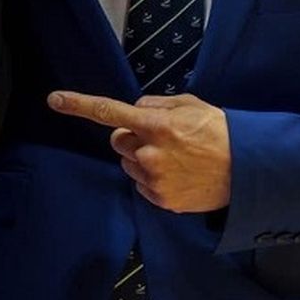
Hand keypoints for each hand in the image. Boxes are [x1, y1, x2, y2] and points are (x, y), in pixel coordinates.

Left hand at [48, 91, 230, 212]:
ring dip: (142, 158)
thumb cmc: (219, 132)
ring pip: (128, 163)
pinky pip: (141, 184)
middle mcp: (149, 153)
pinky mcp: (160, 199)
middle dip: (132, 137)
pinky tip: (177, 174)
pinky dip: (152, 178)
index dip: (79, 104)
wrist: (246, 169)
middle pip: (118, 141)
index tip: (53, 99)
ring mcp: (153, 179)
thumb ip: (156, 105)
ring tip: (175, 157)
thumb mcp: (190, 105)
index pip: (109, 112)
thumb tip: (136, 111)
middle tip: (162, 137)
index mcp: (156, 124)